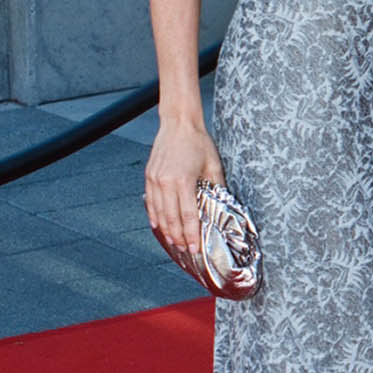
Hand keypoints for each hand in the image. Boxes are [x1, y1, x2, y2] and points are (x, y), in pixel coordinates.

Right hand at [145, 117, 224, 252]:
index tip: (194, 247)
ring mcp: (154, 180)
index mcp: (183, 181)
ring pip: (158, 213)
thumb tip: (223, 205)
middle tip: (185, 249)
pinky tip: (159, 225)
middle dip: (178, 237)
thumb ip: (217, 187)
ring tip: (173, 242)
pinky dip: (154, 216)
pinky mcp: (149, 176)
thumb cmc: (198, 142)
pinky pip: (150, 202)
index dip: (191, 234)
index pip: (188, 215)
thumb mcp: (214, 165)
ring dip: (166, 230)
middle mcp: (166, 182)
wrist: (178, 123)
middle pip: (171, 219)